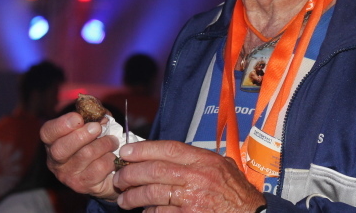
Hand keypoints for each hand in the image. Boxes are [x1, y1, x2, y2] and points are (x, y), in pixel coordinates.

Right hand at [40, 112, 120, 200]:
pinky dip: (110, 158)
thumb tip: (97, 107)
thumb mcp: (95, 123)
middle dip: (82, 135)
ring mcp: (68, 175)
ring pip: (85, 155)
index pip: (48, 132)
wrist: (108, 170)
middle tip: (98, 128)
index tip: (78, 118)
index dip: (62, 124)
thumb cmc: (97, 141)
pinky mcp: (83, 185)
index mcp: (53, 141)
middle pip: (61, 149)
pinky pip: (99, 168)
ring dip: (105, 144)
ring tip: (113, 141)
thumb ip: (94, 112)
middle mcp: (56, 161)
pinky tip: (112, 156)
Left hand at [113, 140, 265, 211]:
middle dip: (132, 174)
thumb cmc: (237, 193)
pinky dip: (149, 212)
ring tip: (124, 200)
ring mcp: (194, 198)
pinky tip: (145, 212)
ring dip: (134, 196)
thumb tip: (173, 154)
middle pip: (156, 170)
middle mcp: (198, 176)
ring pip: (154, 193)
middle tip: (119, 178)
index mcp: (205, 160)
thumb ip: (200, 159)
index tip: (127, 152)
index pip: (169, 148)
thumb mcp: (224, 166)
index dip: (144, 149)